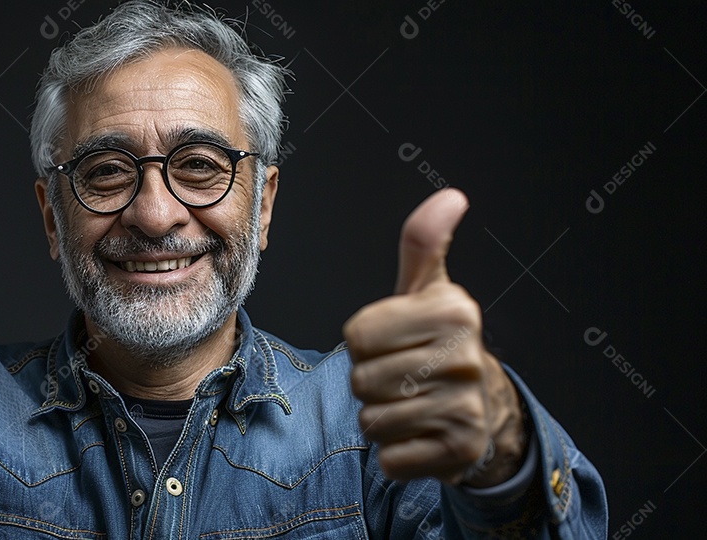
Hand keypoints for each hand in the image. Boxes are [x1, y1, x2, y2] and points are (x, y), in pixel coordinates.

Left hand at [344, 188, 524, 486]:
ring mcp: (466, 408)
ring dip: (382, 418)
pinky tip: (421, 436)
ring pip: (372, 421)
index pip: (356, 336)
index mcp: (454, 311)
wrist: (486, 409)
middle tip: (403, 377)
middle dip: (370, 383)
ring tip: (412, 405)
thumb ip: (424, 242)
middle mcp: (466, 357)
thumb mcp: (427, 289)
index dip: (365, 343)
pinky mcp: (460, 452)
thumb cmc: (439, 342)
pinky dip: (396, 454)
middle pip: (361, 380)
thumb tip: (450, 196)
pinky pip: (390, 459)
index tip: (395, 342)